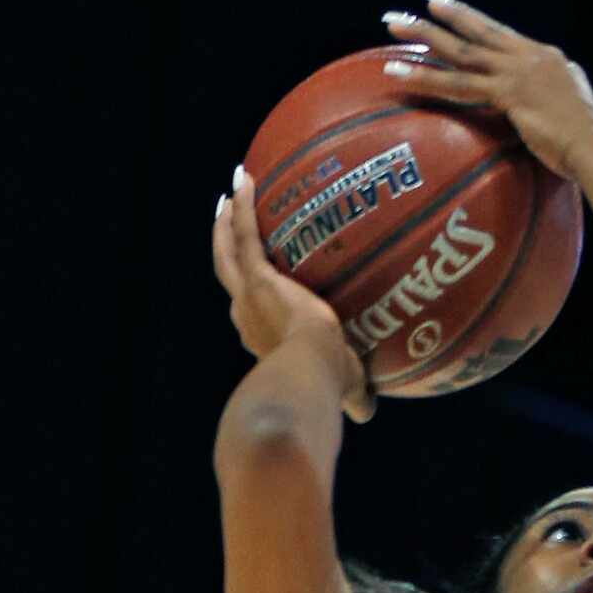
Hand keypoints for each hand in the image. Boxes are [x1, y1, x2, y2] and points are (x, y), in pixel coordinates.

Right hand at [213, 171, 374, 422]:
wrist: (310, 371)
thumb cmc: (327, 385)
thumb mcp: (341, 386)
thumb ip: (354, 396)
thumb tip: (367, 413)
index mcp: (261, 338)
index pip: (250, 315)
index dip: (249, 300)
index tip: (256, 285)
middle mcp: (246, 315)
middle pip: (228, 274)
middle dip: (225, 249)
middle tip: (225, 224)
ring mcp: (247, 294)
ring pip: (228, 249)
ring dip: (226, 220)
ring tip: (230, 191)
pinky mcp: (257, 276)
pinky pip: (245, 231)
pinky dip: (242, 206)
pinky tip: (243, 179)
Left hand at [380, 0, 592, 180]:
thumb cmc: (588, 141)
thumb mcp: (570, 106)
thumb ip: (549, 96)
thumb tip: (539, 104)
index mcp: (544, 56)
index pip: (499, 32)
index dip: (471, 17)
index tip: (446, 4)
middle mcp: (528, 57)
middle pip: (477, 31)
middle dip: (445, 14)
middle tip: (419, 2)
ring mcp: (516, 73)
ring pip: (459, 51)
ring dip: (422, 36)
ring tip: (393, 24)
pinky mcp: (507, 94)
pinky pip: (456, 85)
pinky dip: (424, 78)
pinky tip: (397, 74)